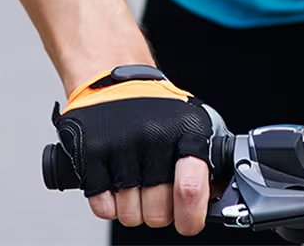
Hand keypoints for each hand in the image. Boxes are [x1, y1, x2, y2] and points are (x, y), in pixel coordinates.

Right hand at [51, 65, 217, 234]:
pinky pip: (103, 207)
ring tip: (134, 185)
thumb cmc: (154, 108)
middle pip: (158, 212)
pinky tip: (114, 184)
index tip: (188, 223)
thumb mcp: (189, 125)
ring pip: (130, 214)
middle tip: (155, 194)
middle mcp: (153, 136)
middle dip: (158, 212)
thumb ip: (203, 163)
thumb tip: (212, 200)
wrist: (112, 80)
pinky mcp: (91, 152)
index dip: (190, 217)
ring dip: (132, 209)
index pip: (190, 188)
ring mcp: (120, 144)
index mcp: (185, 131)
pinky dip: (109, 204)